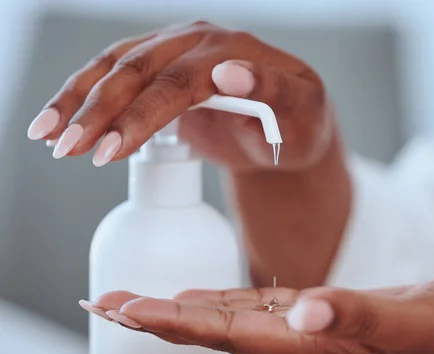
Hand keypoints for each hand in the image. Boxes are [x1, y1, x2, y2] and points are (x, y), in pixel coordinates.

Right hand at [27, 21, 330, 170]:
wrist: (289, 126)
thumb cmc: (300, 125)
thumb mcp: (303, 113)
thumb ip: (273, 92)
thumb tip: (230, 74)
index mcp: (235, 50)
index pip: (179, 82)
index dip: (142, 115)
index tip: (111, 149)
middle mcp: (199, 41)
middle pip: (137, 70)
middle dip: (99, 111)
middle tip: (69, 150)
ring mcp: (175, 49)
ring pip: (115, 67)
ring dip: (78, 101)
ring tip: (47, 137)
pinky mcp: (159, 66)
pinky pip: (113, 74)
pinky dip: (83, 96)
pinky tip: (59, 120)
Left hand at [80, 276, 433, 353]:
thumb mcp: (408, 318)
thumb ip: (354, 314)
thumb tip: (301, 312)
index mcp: (311, 345)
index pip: (224, 335)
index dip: (170, 323)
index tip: (122, 312)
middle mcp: (300, 342)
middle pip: (212, 331)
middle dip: (156, 319)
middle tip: (104, 306)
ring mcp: (309, 330)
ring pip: (229, 321)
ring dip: (181, 312)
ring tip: (139, 303)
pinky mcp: (322, 314)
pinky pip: (258, 310)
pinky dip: (222, 304)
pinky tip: (203, 299)